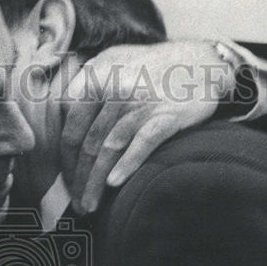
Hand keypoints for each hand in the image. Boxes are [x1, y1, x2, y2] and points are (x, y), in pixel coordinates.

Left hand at [60, 40, 233, 212]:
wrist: (203, 63)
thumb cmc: (153, 66)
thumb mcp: (114, 59)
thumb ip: (87, 79)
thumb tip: (63, 106)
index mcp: (98, 79)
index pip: (71, 129)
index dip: (66, 161)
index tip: (68, 181)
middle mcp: (116, 90)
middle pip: (87, 144)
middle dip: (78, 179)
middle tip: (77, 204)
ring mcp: (141, 104)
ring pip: (109, 150)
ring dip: (96, 183)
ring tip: (90, 206)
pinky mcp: (165, 117)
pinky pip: (140, 145)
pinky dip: (126, 165)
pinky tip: (114, 185)